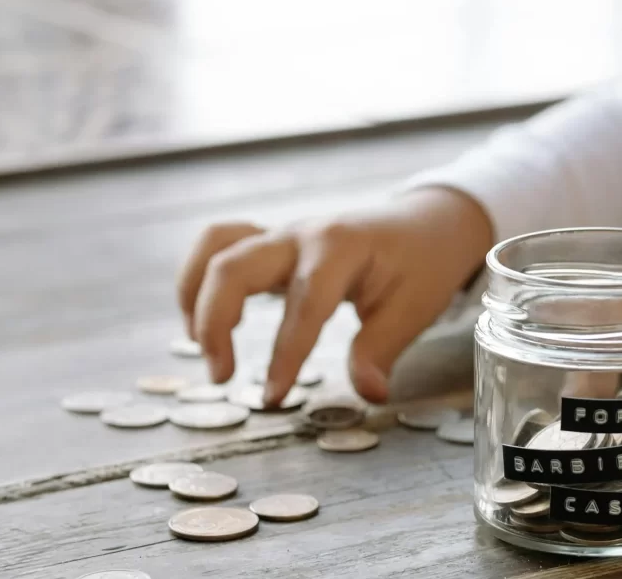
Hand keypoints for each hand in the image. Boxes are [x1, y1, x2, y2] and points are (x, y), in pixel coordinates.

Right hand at [177, 188, 493, 404]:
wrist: (425, 223)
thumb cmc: (421, 265)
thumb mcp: (414, 308)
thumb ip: (381, 350)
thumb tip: (369, 394)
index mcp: (341, 248)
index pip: (304, 304)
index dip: (286, 354)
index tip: (272, 398)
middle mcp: (301, 235)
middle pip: (235, 266)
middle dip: (216, 322)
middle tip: (221, 376)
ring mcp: (281, 233)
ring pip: (216, 247)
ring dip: (197, 296)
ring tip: (200, 347)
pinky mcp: (271, 242)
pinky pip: (219, 245)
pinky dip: (200, 278)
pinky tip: (204, 320)